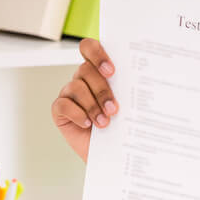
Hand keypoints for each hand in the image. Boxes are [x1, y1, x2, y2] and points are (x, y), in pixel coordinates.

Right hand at [51, 38, 118, 161]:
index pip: (90, 48)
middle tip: (114, 108)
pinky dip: (77, 113)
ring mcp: (69, 93)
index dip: (97, 55)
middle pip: (85, 70)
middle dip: (101, 90)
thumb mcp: (128, 106)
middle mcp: (82, 78)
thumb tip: (139, 82)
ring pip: (76, 87)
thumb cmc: (121, 126)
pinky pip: (63, 105)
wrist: (111, 151)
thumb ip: (127, 90)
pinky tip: (87, 123)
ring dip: (92, 105)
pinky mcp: (60, 109)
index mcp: (99, 70)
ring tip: (105, 123)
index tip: (112, 71)